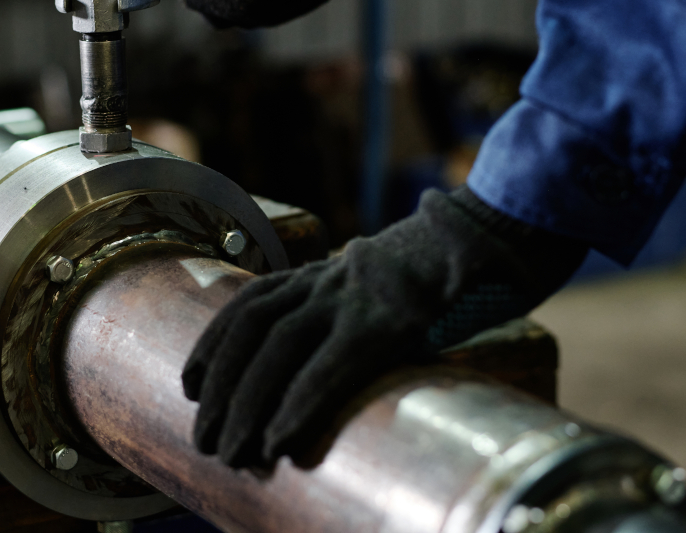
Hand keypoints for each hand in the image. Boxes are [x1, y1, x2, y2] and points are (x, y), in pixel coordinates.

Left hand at [181, 187, 587, 467]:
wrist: (495, 234)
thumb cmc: (445, 274)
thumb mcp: (383, 286)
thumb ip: (351, 315)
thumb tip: (325, 366)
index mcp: (326, 272)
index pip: (249, 303)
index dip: (213, 344)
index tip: (190, 385)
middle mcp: (330, 279)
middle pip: (252, 330)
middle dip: (221, 389)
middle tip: (205, 440)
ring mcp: (356, 295)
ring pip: (277, 347)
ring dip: (246, 404)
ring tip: (232, 451)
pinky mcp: (388, 318)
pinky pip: (330, 364)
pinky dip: (298, 405)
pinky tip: (280, 439)